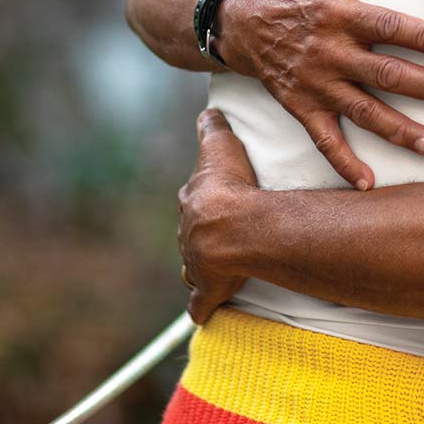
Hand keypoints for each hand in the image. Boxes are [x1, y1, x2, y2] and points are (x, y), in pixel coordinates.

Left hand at [178, 110, 255, 322]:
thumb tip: (208, 110)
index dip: (201, 201)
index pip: (192, 200)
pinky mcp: (208, 289)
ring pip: (193, 266)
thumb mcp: (220, 147)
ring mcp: (197, 263)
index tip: (210, 202)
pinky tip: (203, 313)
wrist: (234, 226)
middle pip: (191, 234)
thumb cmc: (230, 185)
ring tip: (212, 268)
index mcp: (193, 202)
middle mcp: (190, 234)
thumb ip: (212, 129)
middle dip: (200, 235)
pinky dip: (201, 307)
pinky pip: (200, 302)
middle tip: (217, 235)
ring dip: (199, 268)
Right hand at [214, 0, 423, 189]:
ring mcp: (316, 84)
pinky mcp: (301, 106)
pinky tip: (369, 185)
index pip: (388, 26)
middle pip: (385, 74)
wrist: (236, 22)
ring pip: (363, 112)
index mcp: (340, 13)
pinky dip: (344, 164)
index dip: (421, 37)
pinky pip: (323, 140)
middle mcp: (330, 52)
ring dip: (398, 130)